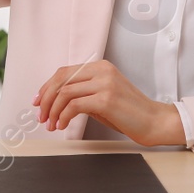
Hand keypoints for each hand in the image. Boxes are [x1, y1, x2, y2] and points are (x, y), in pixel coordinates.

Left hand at [33, 60, 185, 146]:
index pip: (64, 72)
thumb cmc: (129, 113)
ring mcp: (104, 83)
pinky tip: (63, 125)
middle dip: (46, 98)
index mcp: (101, 67)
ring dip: (53, 110)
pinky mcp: (106, 99)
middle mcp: (102, 71)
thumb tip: (56, 100)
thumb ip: (83, 93)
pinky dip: (64, 116)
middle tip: (41, 115)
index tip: (39, 100)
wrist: (154, 121)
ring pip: (65, 92)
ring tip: (52, 124)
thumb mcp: (103, 97)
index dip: (47, 86)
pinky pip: (74, 105)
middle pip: (61, 79)